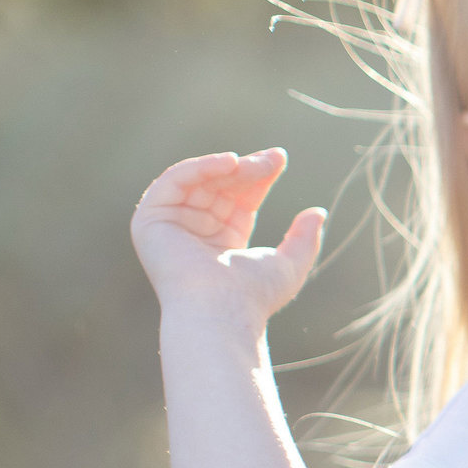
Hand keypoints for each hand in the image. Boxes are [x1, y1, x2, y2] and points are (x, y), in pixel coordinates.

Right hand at [132, 149, 326, 327]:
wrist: (223, 309)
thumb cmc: (255, 295)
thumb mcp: (290, 264)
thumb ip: (304, 239)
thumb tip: (317, 212)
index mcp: (221, 243)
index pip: (239, 199)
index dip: (258, 177)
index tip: (280, 158)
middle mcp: (194, 233)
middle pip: (221, 187)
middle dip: (248, 169)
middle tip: (274, 158)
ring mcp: (170, 226)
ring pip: (200, 181)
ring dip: (229, 167)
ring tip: (256, 163)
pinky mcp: (149, 220)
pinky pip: (174, 182)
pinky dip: (200, 167)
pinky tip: (230, 162)